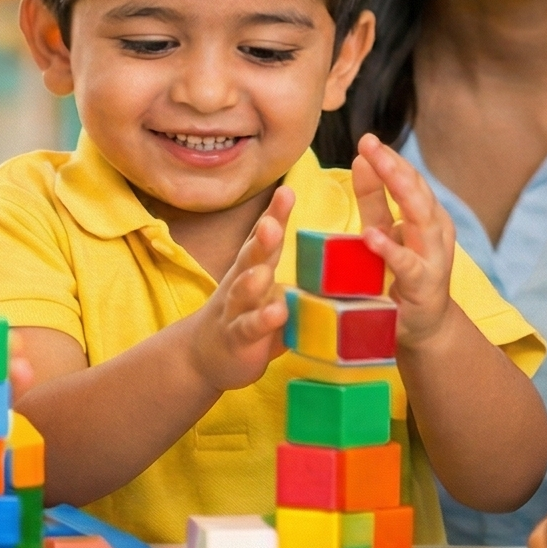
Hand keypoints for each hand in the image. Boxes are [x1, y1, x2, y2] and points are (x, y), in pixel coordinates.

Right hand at [184, 186, 294, 391]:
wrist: (202, 355)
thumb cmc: (247, 316)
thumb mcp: (270, 291)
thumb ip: (297, 278)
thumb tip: (344, 262)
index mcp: (254, 267)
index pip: (265, 237)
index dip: (275, 215)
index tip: (286, 191)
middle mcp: (242, 282)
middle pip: (251, 256)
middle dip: (262, 239)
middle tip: (272, 223)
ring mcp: (235, 310)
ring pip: (243, 291)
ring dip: (253, 280)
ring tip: (264, 272)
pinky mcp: (236, 338)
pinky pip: (248, 328)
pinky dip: (261, 321)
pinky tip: (276, 314)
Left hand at [350, 133, 456, 348]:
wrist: (423, 325)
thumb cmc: (400, 274)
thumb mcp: (383, 231)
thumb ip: (374, 199)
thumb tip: (360, 158)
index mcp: (427, 213)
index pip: (409, 178)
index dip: (389, 159)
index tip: (367, 140)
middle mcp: (435, 229)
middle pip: (416, 190)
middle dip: (393, 165)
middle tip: (370, 143)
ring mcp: (433, 256)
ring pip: (421, 217)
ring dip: (399, 190)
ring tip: (378, 167)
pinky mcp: (424, 284)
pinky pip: (408, 264)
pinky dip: (391, 249)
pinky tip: (372, 236)